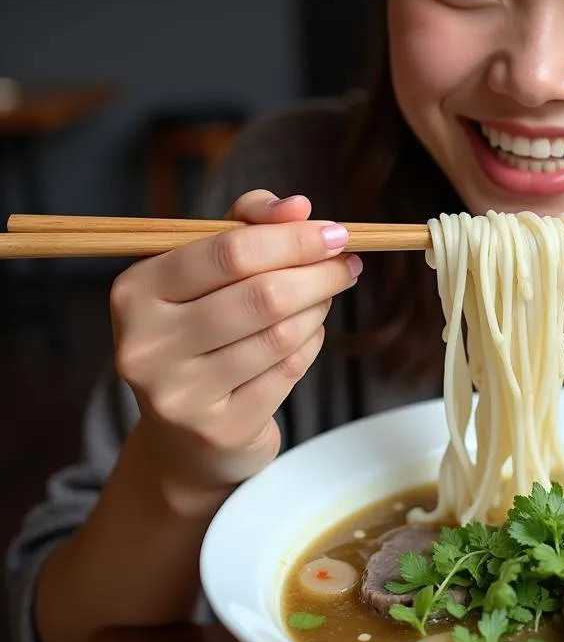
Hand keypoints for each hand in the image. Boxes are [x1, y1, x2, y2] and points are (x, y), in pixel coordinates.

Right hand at [110, 190, 360, 504]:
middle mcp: (147, 345)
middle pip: (263, 294)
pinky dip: (310, 344)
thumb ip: (248, 224)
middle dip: (320, 273)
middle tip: (348, 265)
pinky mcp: (218, 430)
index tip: (336, 233)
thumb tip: (297, 206)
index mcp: (136, 291)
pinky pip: (289, 370)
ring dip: (318, 308)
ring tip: (325, 296)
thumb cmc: (201, 330)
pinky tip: (307, 334)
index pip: (230, 251)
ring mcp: (179, 394)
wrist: (185, 436)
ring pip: (282, 334)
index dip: (294, 238)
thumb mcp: (209, 269)